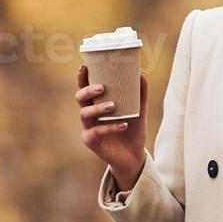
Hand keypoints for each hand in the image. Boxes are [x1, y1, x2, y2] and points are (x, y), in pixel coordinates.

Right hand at [76, 66, 147, 189]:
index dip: (82, 77)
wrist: (134, 155)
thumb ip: (140, 93)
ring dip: (98, 108)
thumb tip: (142, 73)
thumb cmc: (133, 129)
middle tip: (102, 87)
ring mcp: (88, 127)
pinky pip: (97, 132)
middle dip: (88, 90)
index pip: (85, 87)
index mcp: (96, 102)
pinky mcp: (91, 141)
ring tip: (113, 106)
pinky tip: (123, 124)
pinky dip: (110, 127)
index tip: (85, 67)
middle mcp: (89, 113)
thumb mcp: (139, 110)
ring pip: (85, 113)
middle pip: (80, 98)